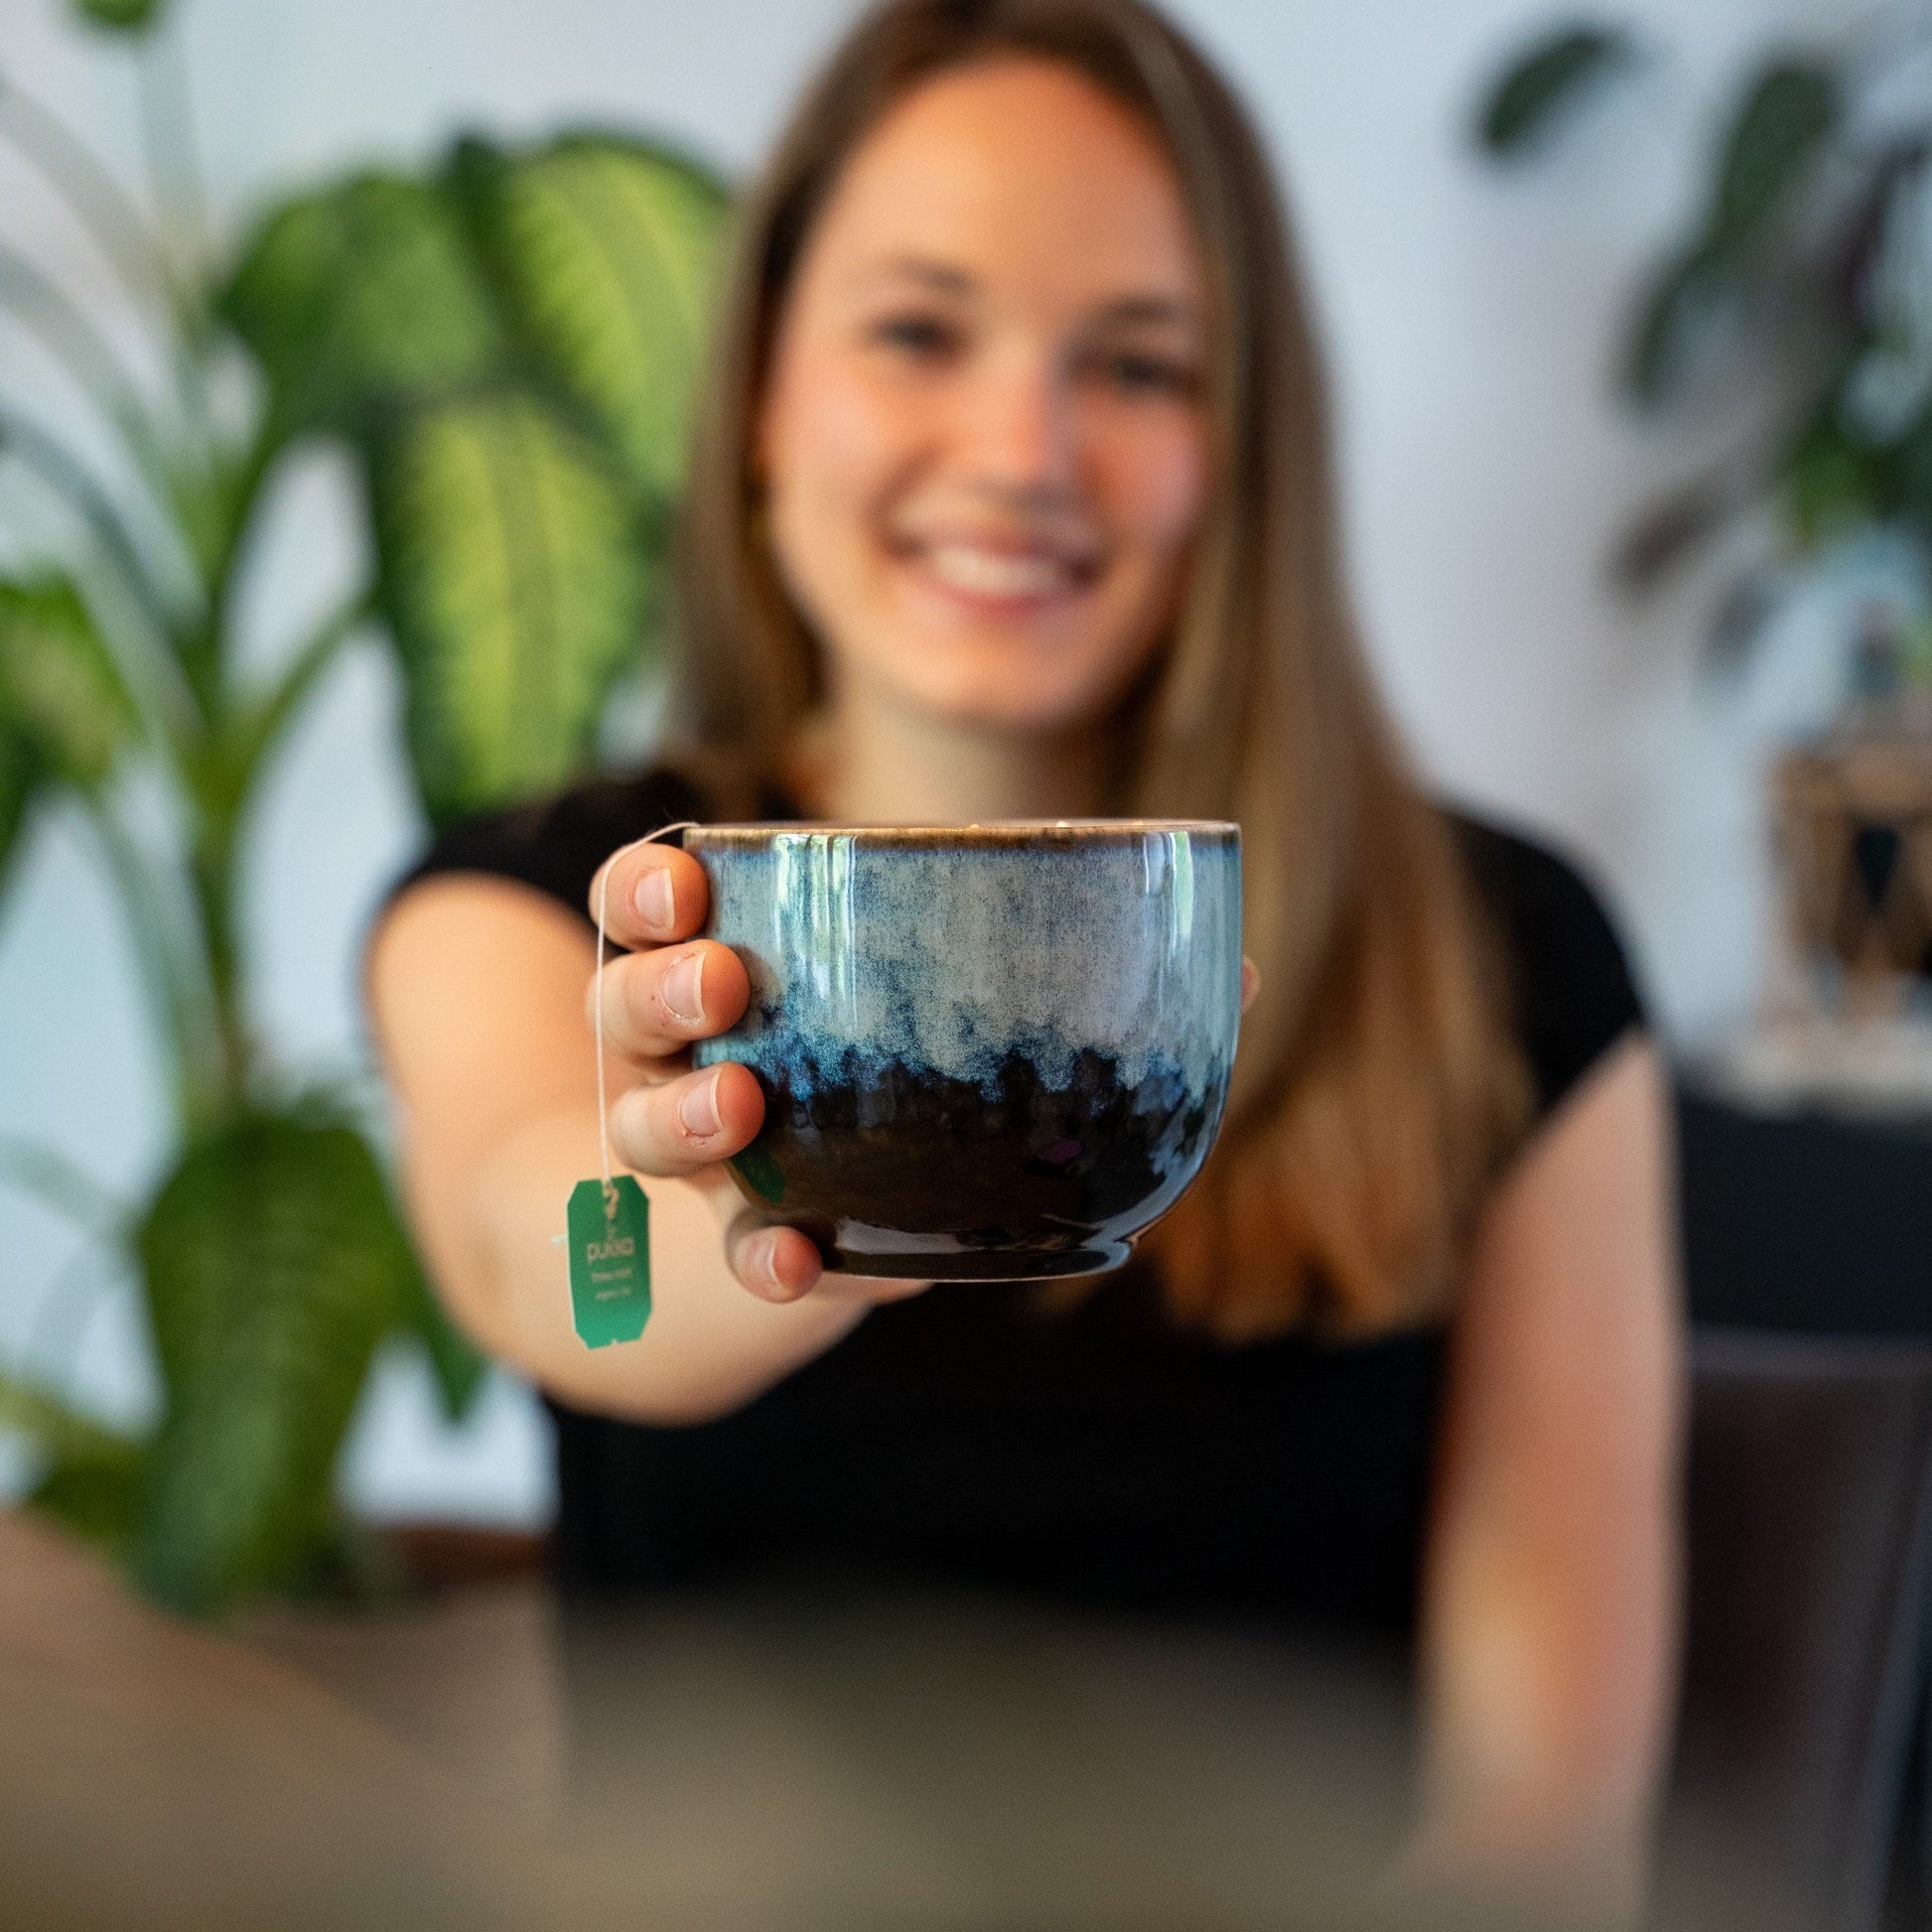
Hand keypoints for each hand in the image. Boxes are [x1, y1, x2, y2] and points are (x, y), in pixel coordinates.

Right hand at [588, 839, 1264, 1306]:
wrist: (815, 1216)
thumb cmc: (893, 1073)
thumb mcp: (940, 1009)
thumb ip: (1057, 977)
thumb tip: (1240, 967)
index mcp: (713, 959)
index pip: (643, 900)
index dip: (646, 883)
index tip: (686, 875)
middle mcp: (677, 1052)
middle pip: (625, 1004)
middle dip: (663, 985)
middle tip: (724, 981)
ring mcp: (694, 1152)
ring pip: (646, 1128)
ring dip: (685, 1115)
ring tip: (742, 1107)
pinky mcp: (738, 1239)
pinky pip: (732, 1251)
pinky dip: (763, 1260)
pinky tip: (800, 1265)